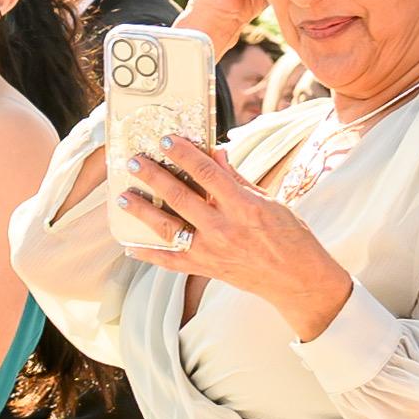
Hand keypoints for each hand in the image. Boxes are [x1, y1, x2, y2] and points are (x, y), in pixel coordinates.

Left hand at [117, 131, 351, 336]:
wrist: (296, 278)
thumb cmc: (288, 235)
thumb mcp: (269, 200)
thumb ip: (238, 179)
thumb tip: (216, 153)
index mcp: (243, 206)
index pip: (207, 173)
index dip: (184, 154)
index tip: (166, 140)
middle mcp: (223, 228)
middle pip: (180, 197)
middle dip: (154, 177)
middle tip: (134, 162)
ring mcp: (211, 251)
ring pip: (168, 229)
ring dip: (142, 212)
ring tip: (123, 198)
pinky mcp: (205, 269)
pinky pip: (170, 262)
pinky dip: (149, 254)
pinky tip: (131, 245)